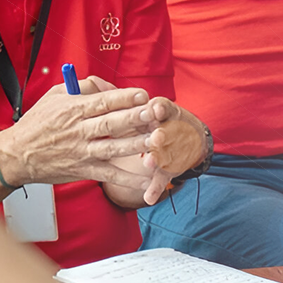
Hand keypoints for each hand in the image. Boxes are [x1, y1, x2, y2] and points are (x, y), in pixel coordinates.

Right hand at [0, 76, 161, 192]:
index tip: (142, 94)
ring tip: (157, 141)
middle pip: (111, 123)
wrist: (16, 155)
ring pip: (113, 148)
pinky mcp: (83, 170)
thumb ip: (82, 88)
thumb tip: (106, 84)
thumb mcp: (54, 96)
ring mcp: (82, 152)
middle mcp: (79, 131)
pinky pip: (109, 174)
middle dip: (135, 118)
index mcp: (73, 109)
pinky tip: (146, 179)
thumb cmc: (37, 123)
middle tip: (154, 113)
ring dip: (136, 145)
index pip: (103, 101)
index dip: (124, 97)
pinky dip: (127, 179)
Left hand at [82, 81, 208, 206]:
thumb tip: (96, 85)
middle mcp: (168, 129)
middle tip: (158, 138)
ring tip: (149, 165)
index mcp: (159, 111)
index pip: (162, 106)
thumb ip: (119, 99)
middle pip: (168, 130)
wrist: (186, 136)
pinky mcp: (171, 166)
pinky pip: (163, 177)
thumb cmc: (151, 118)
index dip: (160, 107)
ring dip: (159, 159)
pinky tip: (149, 197)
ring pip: (167, 155)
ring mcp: (171, 149)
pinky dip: (155, 186)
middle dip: (162, 134)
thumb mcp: (142, 105)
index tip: (156, 108)